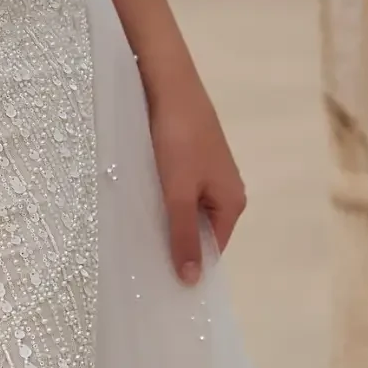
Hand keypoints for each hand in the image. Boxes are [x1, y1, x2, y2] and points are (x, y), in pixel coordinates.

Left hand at [141, 56, 245, 284]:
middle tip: (141, 264)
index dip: (190, 265)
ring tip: (135, 238)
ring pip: (186, 211)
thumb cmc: (177, 139)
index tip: (160, 283)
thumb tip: (192, 281)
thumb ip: (182, 236)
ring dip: (164, 221)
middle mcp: (226, 190)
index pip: (213, 249)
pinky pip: (178, 191)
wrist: (168, 84)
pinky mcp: (190, 158)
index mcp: (232, 202)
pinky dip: (161, 200)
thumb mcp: (177, 193)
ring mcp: (208, 173)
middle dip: (175, 244)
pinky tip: (138, 204)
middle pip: (200, 231)